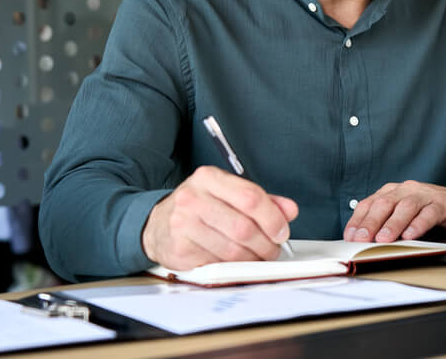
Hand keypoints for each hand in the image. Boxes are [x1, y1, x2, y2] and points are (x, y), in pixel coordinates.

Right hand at [141, 165, 297, 269]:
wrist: (156, 224)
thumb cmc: (198, 208)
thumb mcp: (228, 194)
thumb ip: (262, 200)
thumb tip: (289, 210)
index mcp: (209, 178)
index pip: (251, 197)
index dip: (273, 218)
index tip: (282, 231)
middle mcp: (193, 198)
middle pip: (244, 227)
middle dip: (266, 244)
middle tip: (273, 250)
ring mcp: (183, 224)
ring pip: (232, 250)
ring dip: (252, 259)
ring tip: (257, 257)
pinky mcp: (179, 249)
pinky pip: (217, 264)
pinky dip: (233, 267)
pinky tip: (234, 262)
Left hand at [342, 181, 445, 242]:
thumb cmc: (431, 212)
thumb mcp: (405, 217)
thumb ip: (387, 225)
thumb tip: (364, 243)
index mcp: (393, 192)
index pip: (370, 204)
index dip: (358, 221)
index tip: (349, 237)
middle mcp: (407, 190)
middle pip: (385, 204)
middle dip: (371, 223)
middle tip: (361, 240)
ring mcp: (425, 195)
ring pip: (406, 207)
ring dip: (393, 224)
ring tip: (383, 239)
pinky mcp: (443, 204)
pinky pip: (429, 213)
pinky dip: (418, 224)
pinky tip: (411, 235)